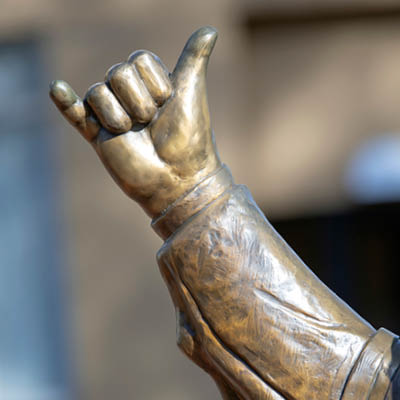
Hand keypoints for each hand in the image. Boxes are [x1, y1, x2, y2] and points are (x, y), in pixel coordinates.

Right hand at [50, 26, 220, 217]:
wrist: (177, 178)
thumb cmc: (190, 137)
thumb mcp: (192, 92)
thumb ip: (194, 59)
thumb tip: (210, 29)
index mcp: (150, 84)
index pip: (137, 60)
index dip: (154, 81)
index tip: (168, 102)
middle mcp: (130, 97)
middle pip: (116, 74)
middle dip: (138, 100)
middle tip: (151, 122)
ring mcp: (112, 115)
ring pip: (98, 92)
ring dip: (119, 115)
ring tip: (135, 133)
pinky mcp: (98, 135)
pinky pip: (76, 114)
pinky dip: (65, 102)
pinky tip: (57, 88)